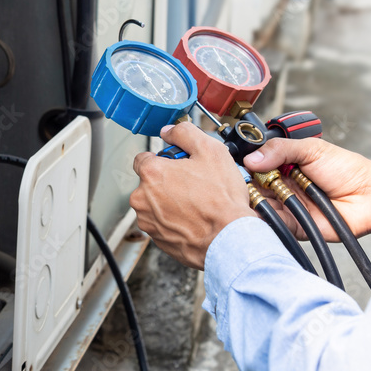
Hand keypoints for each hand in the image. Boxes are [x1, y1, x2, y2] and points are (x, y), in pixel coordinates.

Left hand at [130, 122, 256, 269]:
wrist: (228, 239)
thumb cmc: (221, 200)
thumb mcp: (210, 151)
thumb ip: (184, 133)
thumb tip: (169, 131)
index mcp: (151, 174)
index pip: (143, 158)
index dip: (164, 158)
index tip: (179, 164)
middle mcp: (142, 199)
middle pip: (150, 182)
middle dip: (168, 180)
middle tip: (194, 184)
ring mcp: (148, 221)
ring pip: (155, 203)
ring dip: (170, 201)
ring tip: (197, 203)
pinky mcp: (157, 239)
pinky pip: (162, 223)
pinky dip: (174, 220)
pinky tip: (194, 218)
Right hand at [242, 138, 370, 240]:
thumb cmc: (347, 169)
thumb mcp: (311, 149)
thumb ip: (280, 149)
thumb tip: (251, 158)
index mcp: (284, 165)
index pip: (255, 165)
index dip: (244, 165)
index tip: (233, 165)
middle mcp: (282, 186)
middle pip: (253, 187)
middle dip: (245, 185)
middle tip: (239, 182)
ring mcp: (287, 206)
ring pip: (260, 206)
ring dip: (252, 202)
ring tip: (246, 196)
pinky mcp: (294, 225)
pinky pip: (274, 223)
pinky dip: (265, 219)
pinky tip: (259, 212)